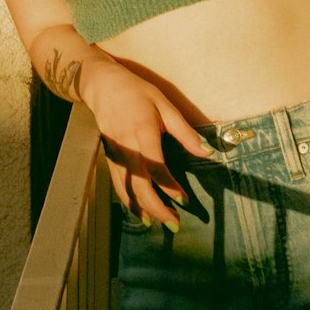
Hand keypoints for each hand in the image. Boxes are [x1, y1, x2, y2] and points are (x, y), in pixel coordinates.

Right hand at [80, 55, 211, 229]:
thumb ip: (185, 131)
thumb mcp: (164, 105)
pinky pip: (117, 184)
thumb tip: (207, 152)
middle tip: (173, 223)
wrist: (102, 85)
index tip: (184, 200)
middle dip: (156, 207)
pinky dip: (128, 201)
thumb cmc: (136, 92)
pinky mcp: (109, 157)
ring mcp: (115, 153)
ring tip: (157, 224)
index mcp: (142, 130)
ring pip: (125, 189)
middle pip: (139, 184)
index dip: (169, 186)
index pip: (155, 166)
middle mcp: (126, 146)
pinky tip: (139, 210)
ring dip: (141, 209)